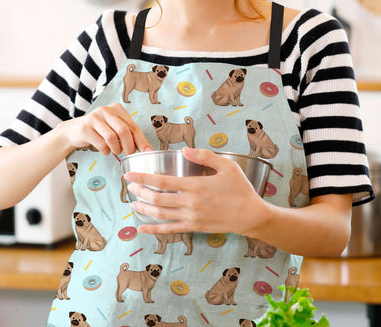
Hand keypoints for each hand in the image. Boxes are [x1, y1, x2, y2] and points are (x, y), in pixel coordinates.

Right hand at [57, 103, 152, 155]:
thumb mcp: (114, 128)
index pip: (133, 126)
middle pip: (124, 131)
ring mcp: (94, 118)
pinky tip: (104, 150)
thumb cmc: (99, 131)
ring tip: (115, 151)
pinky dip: (105, 151)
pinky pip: (101, 144)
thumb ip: (129, 134)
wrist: (73, 130)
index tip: (148, 151)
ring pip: (112, 138)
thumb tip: (146, 148)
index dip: (141, 140)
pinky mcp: (85, 128)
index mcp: (117, 109)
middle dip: (129, 146)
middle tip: (128, 153)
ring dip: (116, 149)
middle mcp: (106, 110)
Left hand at [124, 147, 268, 234]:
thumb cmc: (240, 189)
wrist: (251, 216)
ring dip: (144, 209)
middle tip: (130, 186)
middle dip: (140, 192)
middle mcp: (190, 203)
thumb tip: (185, 150)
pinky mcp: (194, 228)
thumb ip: (205, 156)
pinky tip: (143, 229)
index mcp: (196, 186)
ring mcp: (191, 218)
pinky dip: (154, 230)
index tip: (129, 174)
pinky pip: (170, 230)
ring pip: (160, 214)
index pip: (162, 181)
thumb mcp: (227, 166)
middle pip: (157, 198)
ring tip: (132, 203)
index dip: (143, 178)